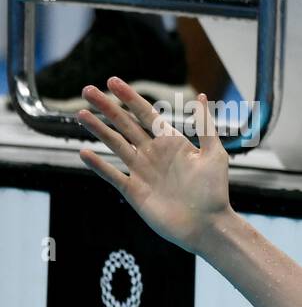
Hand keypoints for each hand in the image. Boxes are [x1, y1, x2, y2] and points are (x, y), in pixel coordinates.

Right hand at [77, 77, 232, 254]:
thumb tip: (200, 96)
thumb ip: (205, 126)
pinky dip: (99, 165)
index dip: (129, 97)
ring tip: (81, 114)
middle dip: (107, 108)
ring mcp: (142, 172)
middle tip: (87, 90)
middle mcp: (153, 154)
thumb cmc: (215, 191)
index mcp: (171, 142)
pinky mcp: (134, 191)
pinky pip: (112, 175)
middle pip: (125, 125)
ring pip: (115, 145)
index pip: (146, 114)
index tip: (112, 81)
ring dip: (98, 130)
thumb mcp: (214, 154)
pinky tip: (84, 152)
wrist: (208, 225)